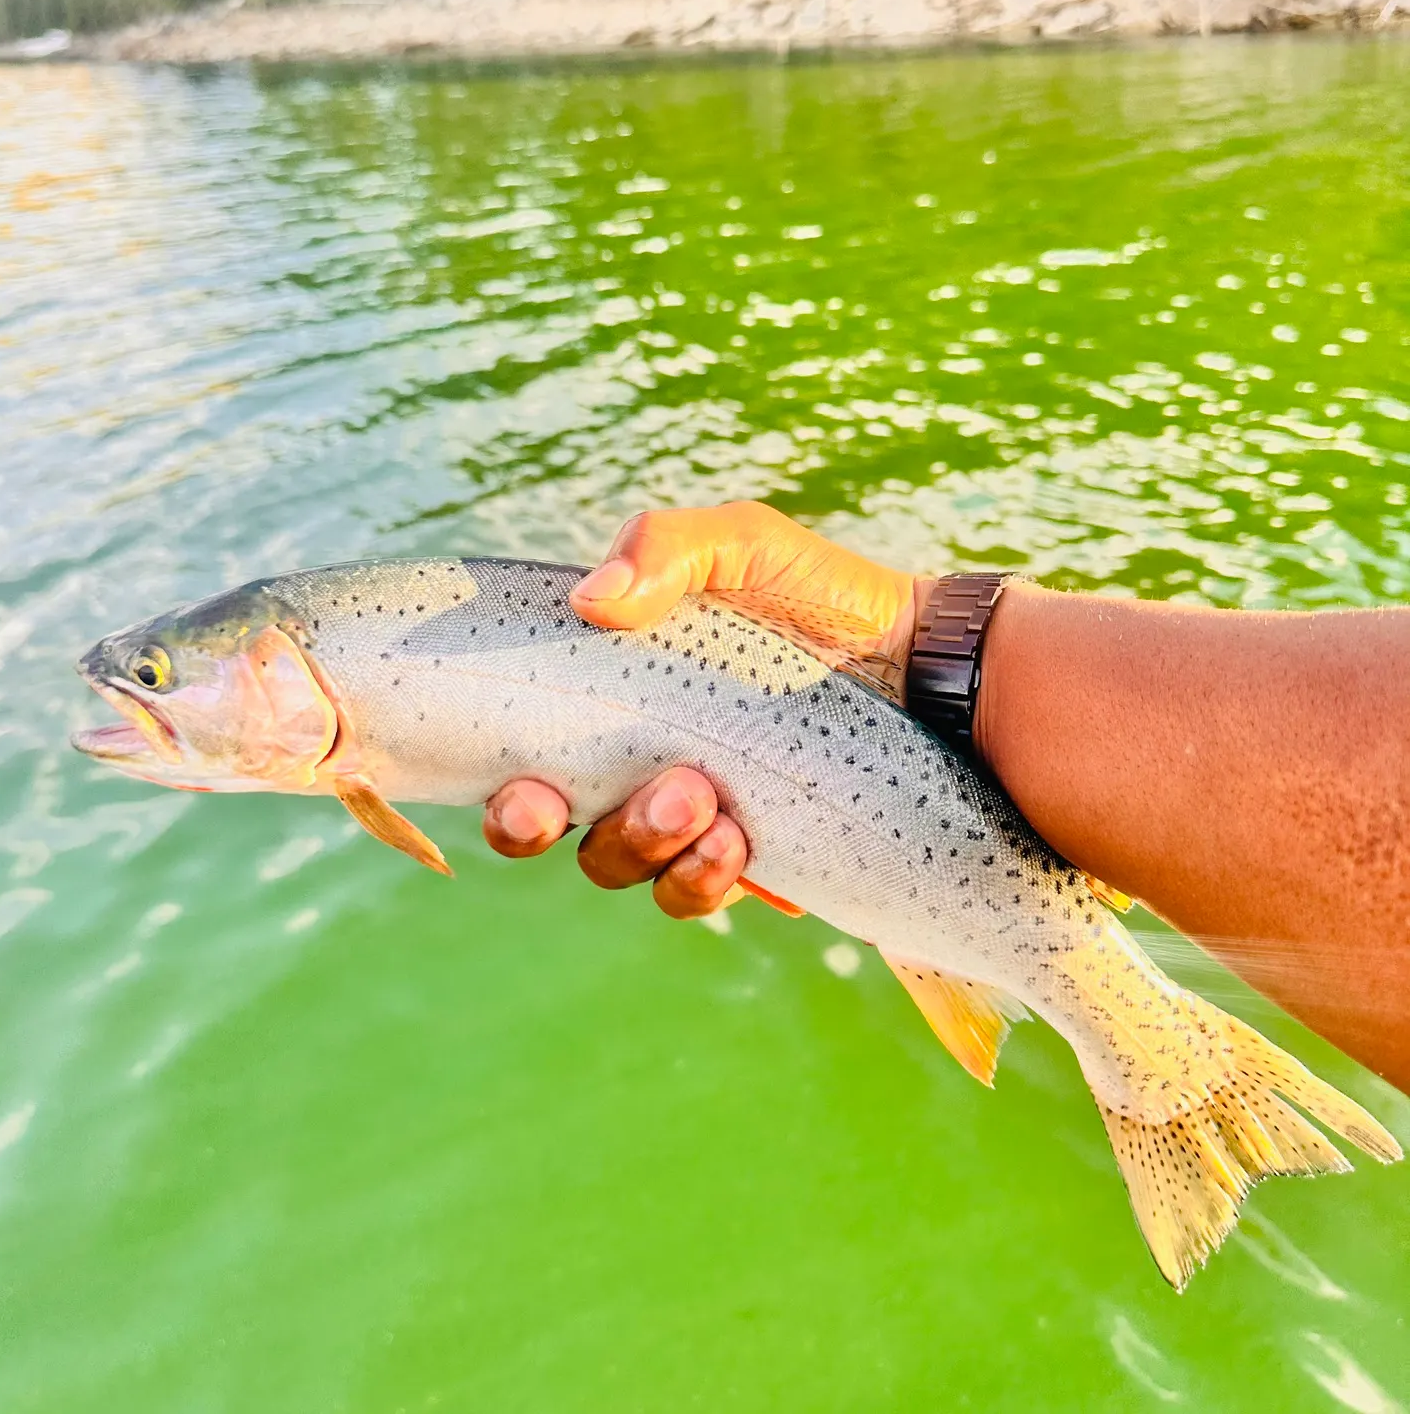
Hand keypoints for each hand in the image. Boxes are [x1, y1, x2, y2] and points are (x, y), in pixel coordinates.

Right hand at [482, 502, 926, 915]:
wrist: (924, 657)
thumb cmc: (818, 595)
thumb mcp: (744, 545)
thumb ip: (666, 547)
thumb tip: (592, 600)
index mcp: (616, 705)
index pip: (531, 765)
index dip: (511, 799)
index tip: (526, 789)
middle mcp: (641, 771)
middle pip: (566, 835)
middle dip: (573, 832)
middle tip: (646, 788)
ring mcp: (696, 821)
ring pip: (632, 869)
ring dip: (652, 847)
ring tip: (712, 808)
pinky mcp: (755, 857)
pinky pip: (704, 891)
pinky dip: (710, 876)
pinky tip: (745, 842)